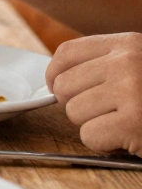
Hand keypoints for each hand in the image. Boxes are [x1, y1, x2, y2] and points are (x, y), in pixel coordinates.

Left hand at [46, 33, 141, 155]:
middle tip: (106, 113)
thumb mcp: (141, 64)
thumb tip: (57, 79)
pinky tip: (129, 138)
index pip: (67, 53)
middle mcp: (127, 63)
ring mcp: (131, 91)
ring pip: (74, 113)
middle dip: (78, 105)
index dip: (55, 74)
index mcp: (128, 44)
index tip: (58, 88)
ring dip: (95, 125)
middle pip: (64, 86)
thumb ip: (107, 64)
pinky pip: (89, 136)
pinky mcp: (134, 123)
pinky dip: (104, 144)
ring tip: (124, 123)